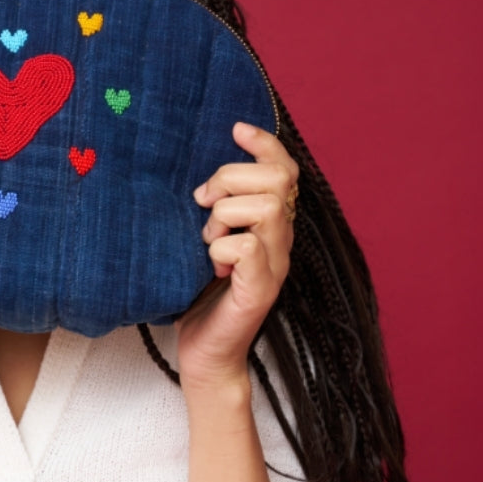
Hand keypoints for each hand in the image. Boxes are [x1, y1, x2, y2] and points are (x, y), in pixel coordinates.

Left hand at [176, 122, 298, 386]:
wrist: (203, 352)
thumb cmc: (199, 294)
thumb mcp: (204, 238)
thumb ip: (212, 206)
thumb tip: (196, 170)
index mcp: (271, 225)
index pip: (286, 169)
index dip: (265, 143)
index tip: (234, 129)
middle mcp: (281, 241)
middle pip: (277, 180)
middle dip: (231, 179)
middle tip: (203, 204)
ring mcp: (275, 266)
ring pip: (265, 208)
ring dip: (225, 215)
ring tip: (207, 239)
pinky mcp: (261, 291)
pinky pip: (246, 248)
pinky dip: (221, 249)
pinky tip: (211, 265)